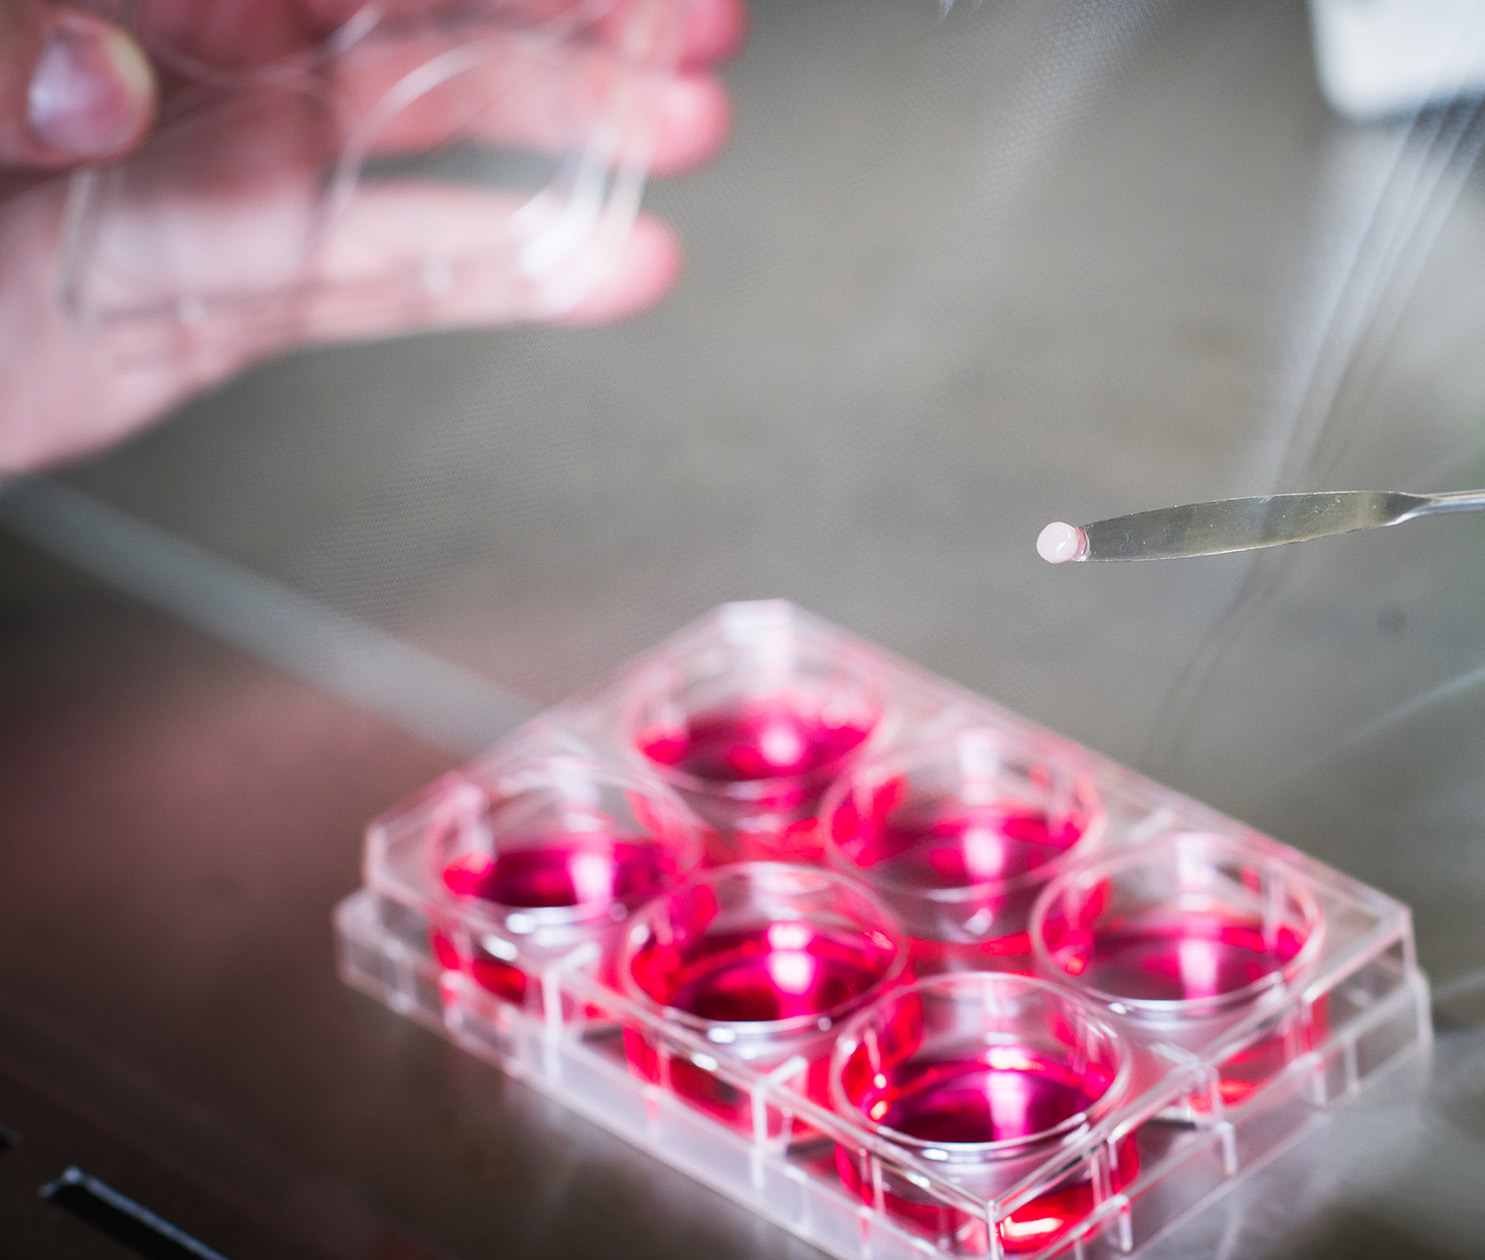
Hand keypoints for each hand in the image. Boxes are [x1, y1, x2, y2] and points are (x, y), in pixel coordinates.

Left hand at [0, 0, 743, 471]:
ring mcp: (227, 165)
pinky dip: (506, 277)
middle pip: (418, 17)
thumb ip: (6, 52)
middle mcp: (200, 48)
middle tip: (693, 22)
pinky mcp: (240, 284)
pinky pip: (392, 276)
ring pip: (430, 138)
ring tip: (687, 128)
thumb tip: (114, 84)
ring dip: (567, 136)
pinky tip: (610, 266)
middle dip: (564, 17)